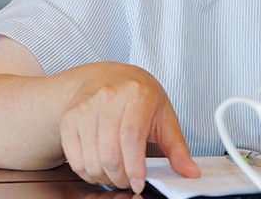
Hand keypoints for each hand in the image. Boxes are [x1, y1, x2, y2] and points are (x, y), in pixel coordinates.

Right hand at [58, 62, 199, 191]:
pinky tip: (99, 167)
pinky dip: (87, 172)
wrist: (107, 76)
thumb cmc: (139, 96)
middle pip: (109, 153)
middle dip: (120, 177)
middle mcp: (109, 97)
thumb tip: (190, 171)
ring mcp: (86, 107)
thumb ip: (177, 147)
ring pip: (91, 159)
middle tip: (128, 180)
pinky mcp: (70, 118)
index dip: (134, 166)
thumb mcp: (164, 115)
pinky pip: (75, 158)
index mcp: (138, 94)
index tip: (138, 182)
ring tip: (115, 174)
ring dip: (104, 177)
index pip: (131, 136)